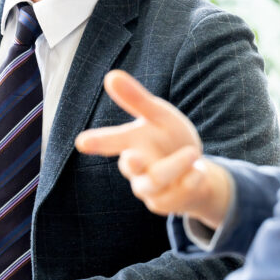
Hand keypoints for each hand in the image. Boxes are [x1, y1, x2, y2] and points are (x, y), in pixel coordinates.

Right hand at [75, 70, 232, 228]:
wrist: (194, 170)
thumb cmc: (169, 138)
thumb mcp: (159, 115)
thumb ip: (136, 100)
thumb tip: (110, 75)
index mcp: (130, 142)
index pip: (110, 141)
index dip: (97, 142)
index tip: (82, 142)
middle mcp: (135, 167)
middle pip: (129, 167)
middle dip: (132, 163)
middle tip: (132, 157)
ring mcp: (149, 188)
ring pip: (156, 181)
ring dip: (175, 166)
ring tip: (193, 153)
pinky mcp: (165, 203)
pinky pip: (178, 193)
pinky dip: (193, 178)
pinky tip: (198, 171)